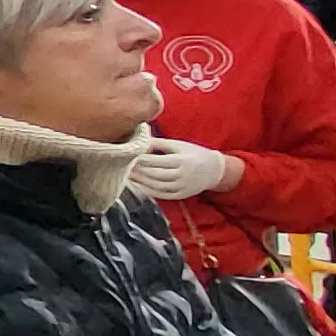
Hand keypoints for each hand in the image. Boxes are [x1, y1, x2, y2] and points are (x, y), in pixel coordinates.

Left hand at [125, 137, 242, 201]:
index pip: (155, 161)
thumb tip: (138, 140)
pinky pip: (160, 195)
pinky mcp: (180, 195)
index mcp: (181, 161)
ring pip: (155, 186)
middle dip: (136, 171)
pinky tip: (136, 185)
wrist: (215, 170)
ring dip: (139, 181)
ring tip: (124, 175)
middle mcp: (182, 175)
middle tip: (120, 166)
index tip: (125, 156)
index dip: (139, 159)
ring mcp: (182, 187)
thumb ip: (158, 143)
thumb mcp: (178, 145)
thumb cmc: (194, 153)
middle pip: (153, 174)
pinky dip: (147, 191)